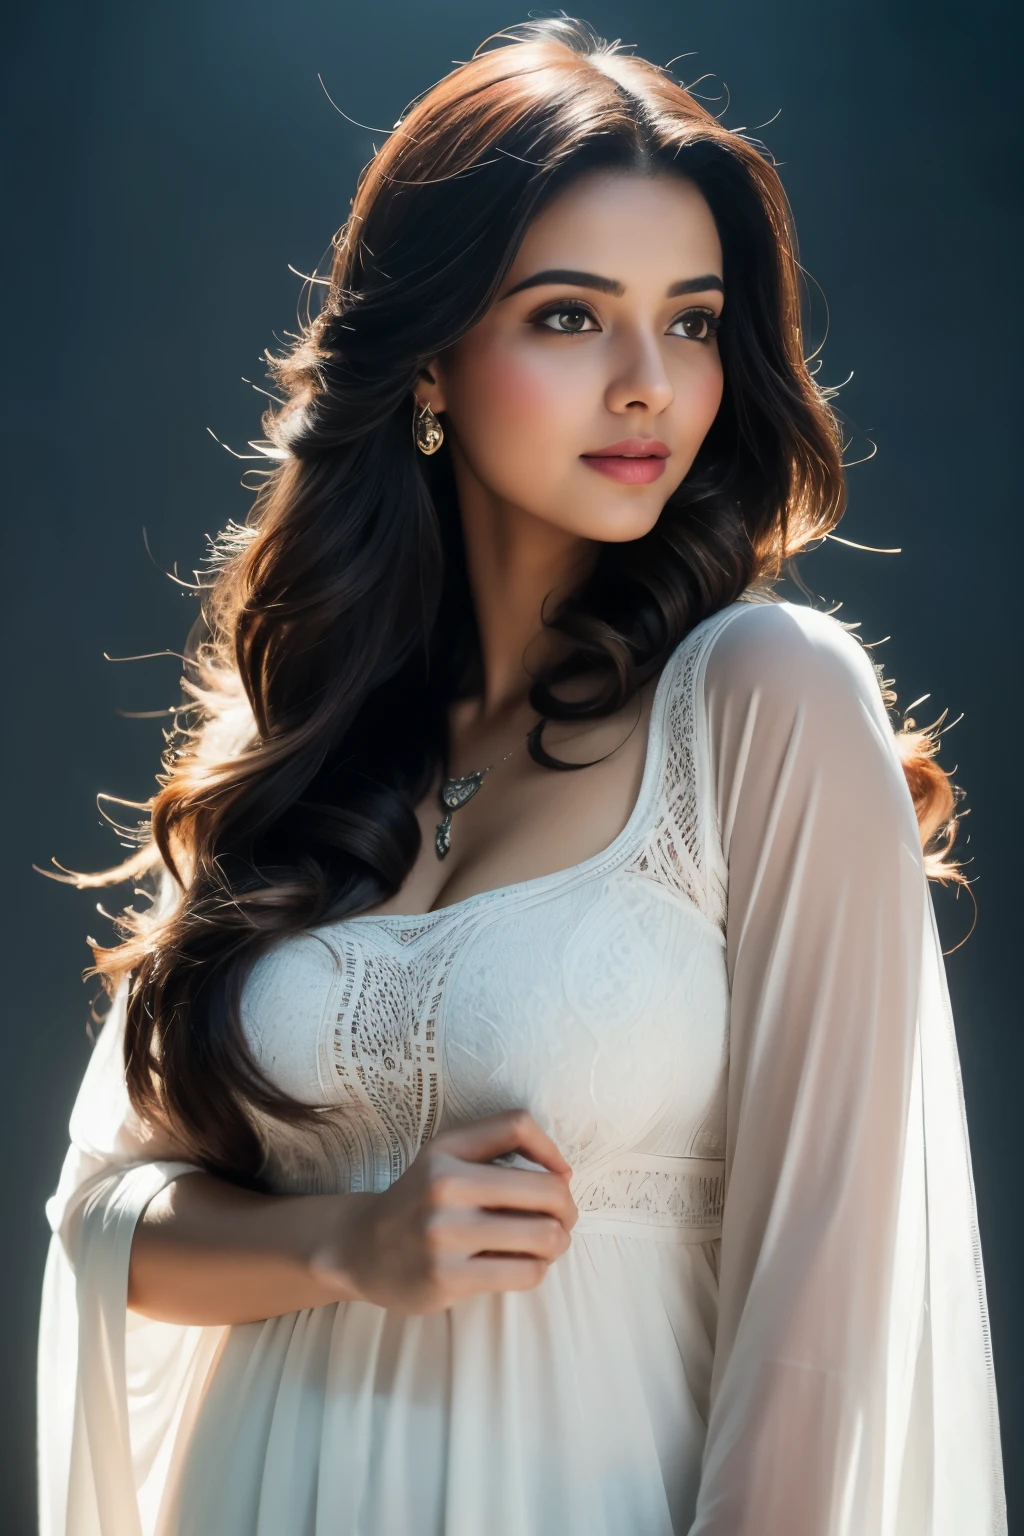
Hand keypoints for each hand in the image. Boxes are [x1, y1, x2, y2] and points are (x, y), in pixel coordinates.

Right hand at [312, 1110, 576, 1314]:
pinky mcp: (448, 1278)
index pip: (518, 1125)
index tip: (559, 1175)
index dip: (553, 1150)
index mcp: (447, 1149)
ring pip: (545, 1237)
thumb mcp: (446, 1156)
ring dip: (558, 1243)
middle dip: (568, 1209)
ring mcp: (446, 1235)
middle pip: (548, 1191)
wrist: (361, 1249)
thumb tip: (563, 1173)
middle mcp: (445, 1186)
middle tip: (563, 1219)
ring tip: (546, 1244)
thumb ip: (498, 1147)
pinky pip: (525, 1273)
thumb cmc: (421, 1200)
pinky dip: (537, 1269)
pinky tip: (523, 1264)